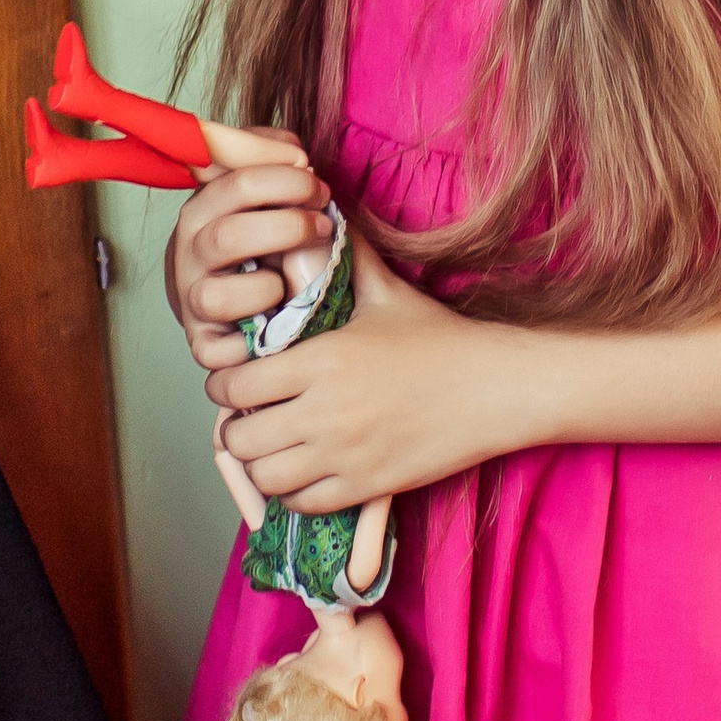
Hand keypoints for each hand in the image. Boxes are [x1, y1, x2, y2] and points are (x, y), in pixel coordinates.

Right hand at [166, 145, 329, 369]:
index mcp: (200, 209)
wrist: (227, 292)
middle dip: (286, 229)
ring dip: (267, 289)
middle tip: (322, 226)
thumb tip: (294, 150)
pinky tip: (275, 325)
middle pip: (228, 237)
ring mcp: (193, 301)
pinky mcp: (204, 344)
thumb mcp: (259, 187)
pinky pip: (219, 351)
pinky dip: (251, 344)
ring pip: (216, 297)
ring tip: (295, 284)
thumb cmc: (255, 233)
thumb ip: (269, 156)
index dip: (282, 180)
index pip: (233, 182)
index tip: (315, 183)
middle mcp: (188, 254)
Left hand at [206, 243, 520, 509]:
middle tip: (248, 415)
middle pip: (243, 438)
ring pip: (267, 477)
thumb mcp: (385, 291)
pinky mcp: (368, 488)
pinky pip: (305, 504)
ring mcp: (346, 456)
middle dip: (236, 427)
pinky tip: (304, 469)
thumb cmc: (440, 338)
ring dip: (261, 462)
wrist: (496, 388)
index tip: (233, 379)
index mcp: (320, 360)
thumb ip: (345, 258)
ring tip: (272, 444)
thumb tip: (322, 216)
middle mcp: (325, 413)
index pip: (236, 386)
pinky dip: (294, 491)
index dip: (224, 385)